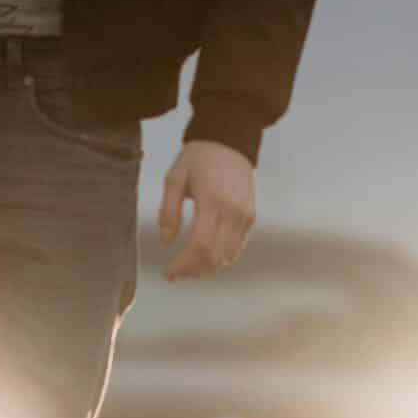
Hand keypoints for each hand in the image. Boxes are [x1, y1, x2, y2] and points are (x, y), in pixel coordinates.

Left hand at [159, 141, 256, 280]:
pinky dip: (221, 258)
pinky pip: (237, 247)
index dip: (183, 264)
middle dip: (193, 270)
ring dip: (207, 268)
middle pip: (214, 256)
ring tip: (188, 268)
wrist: (229, 142)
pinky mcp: (251, 217)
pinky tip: (205, 258)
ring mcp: (245, 215)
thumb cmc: (198, 158)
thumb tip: (166, 242)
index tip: (169, 273)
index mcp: (212, 201)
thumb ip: (168, 211)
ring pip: (227, 256)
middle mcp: (232, 211)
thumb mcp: (174, 178)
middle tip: (176, 275)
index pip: (199, 245)